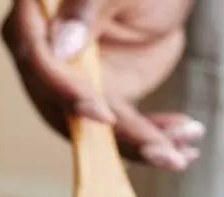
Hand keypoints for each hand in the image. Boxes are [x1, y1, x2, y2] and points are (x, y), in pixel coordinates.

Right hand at [0, 0, 202, 169]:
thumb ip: (86, 7)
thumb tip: (59, 47)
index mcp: (37, 16)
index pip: (38, 60)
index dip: (65, 92)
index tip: (103, 115)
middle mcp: (47, 55)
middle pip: (66, 108)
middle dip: (118, 137)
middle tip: (162, 153)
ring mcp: (75, 82)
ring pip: (97, 128)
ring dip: (142, 146)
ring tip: (180, 155)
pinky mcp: (104, 98)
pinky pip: (123, 129)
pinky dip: (154, 139)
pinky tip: (186, 145)